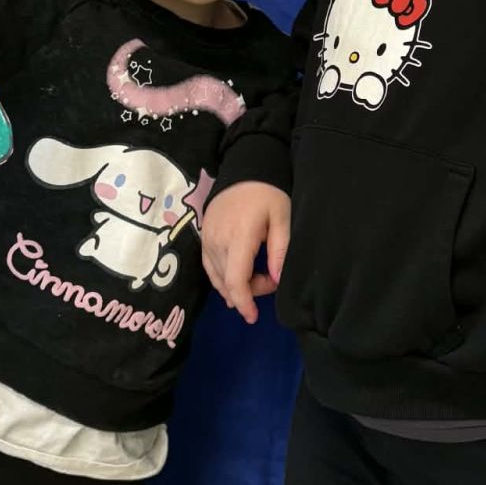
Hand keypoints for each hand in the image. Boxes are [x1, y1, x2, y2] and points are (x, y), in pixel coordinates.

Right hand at [200, 182, 290, 325]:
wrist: (244, 167)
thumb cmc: (268, 193)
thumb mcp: (282, 218)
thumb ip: (280, 251)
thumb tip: (277, 281)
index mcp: (239, 236)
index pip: (236, 280)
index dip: (244, 302)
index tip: (253, 317)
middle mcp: (217, 241)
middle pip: (227, 282)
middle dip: (249, 291)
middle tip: (271, 278)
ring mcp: (207, 239)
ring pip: (216, 277)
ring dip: (236, 286)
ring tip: (258, 278)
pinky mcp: (203, 236)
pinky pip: (209, 266)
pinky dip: (222, 278)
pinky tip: (235, 280)